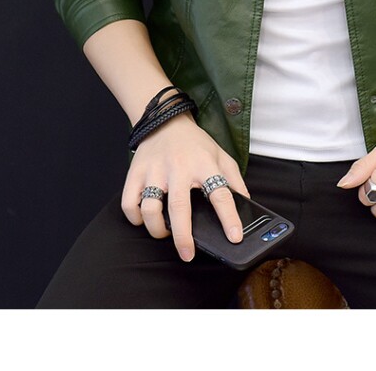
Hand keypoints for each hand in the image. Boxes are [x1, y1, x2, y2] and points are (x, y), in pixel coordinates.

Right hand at [121, 113, 249, 261]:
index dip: (229, 217)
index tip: (234, 237)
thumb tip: (246, 205)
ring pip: (150, 209)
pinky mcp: (135, 172)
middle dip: (183, 237)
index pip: (220, 193)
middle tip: (188, 254)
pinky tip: (145, 219)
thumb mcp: (221, 155)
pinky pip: (129, 203)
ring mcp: (155, 170)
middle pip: (179, 207)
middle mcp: (179, 167)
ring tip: (165, 233)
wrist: (166, 120)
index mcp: (204, 164)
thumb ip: (234, 180)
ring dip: (157, 229)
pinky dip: (135, 218)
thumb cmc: (195, 144)